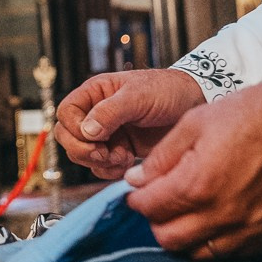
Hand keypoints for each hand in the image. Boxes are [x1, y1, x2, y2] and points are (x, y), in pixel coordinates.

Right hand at [53, 68, 204, 179]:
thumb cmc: (168, 91)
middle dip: (84, 150)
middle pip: (68, 137)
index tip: (96, 137)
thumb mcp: (139, 96)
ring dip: (99, 162)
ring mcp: (108, 133)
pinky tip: (128, 164)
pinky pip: (101, 166)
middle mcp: (97, 113)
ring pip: (83, 155)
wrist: (195, 105)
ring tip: (123, 158)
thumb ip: (110, 112)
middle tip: (106, 154)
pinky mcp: (120, 150)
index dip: (75, 129)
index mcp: (95, 93)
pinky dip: (109, 170)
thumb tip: (86, 131)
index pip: (66, 113)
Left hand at [124, 78, 261, 258]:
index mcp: (198, 183)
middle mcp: (222, 214)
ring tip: (187, 214)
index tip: (138, 192)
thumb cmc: (252, 114)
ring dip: (185, 237)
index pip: (150, 208)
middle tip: (160, 203)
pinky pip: (231, 254)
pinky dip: (215, 242)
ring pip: (198, 254)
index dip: (137, 200)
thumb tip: (136, 180)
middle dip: (157, 221)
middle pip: (169, 240)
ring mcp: (248, 229)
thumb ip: (161, 157)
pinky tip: (214, 221)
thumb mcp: (196, 122)